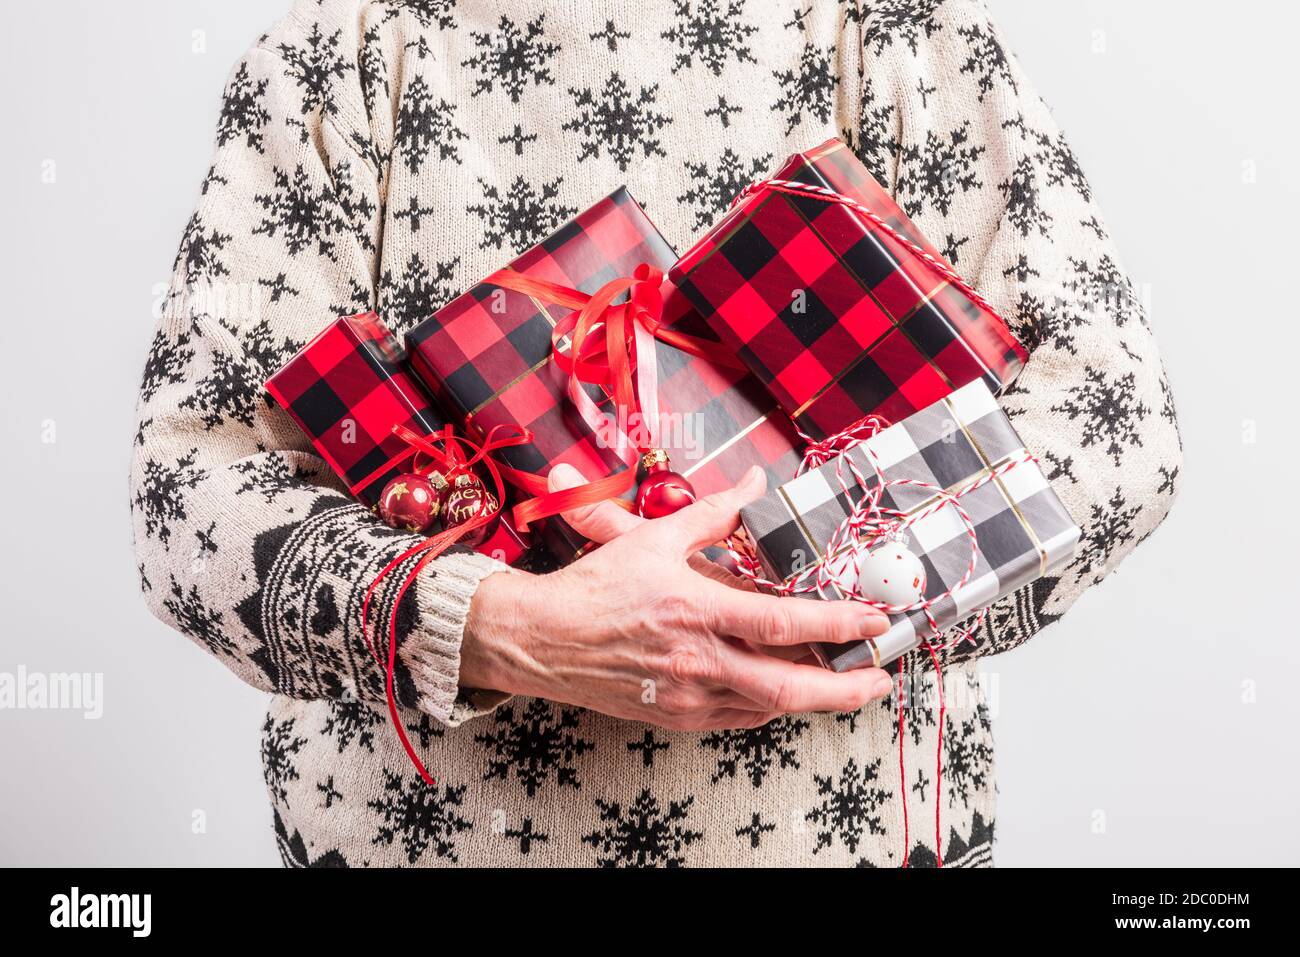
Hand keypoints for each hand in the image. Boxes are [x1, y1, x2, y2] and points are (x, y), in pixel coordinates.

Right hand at [460, 464, 894, 730]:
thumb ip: (713, 513)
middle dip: (845, 689)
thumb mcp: (654, 538)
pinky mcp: (676, 717)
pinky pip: (737, 718)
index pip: (783, 623)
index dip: (837, 624)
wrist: (541, 640)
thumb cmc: (595, 588)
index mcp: (696, 610)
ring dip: (813, 699)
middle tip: (881, 678)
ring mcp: (687, 696)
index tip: (873, 620)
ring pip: (768, 708)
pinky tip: (784, 691)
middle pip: (789, 687)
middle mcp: (697, 661)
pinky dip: (768, 705)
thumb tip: (755, 483)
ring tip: (845, 683)